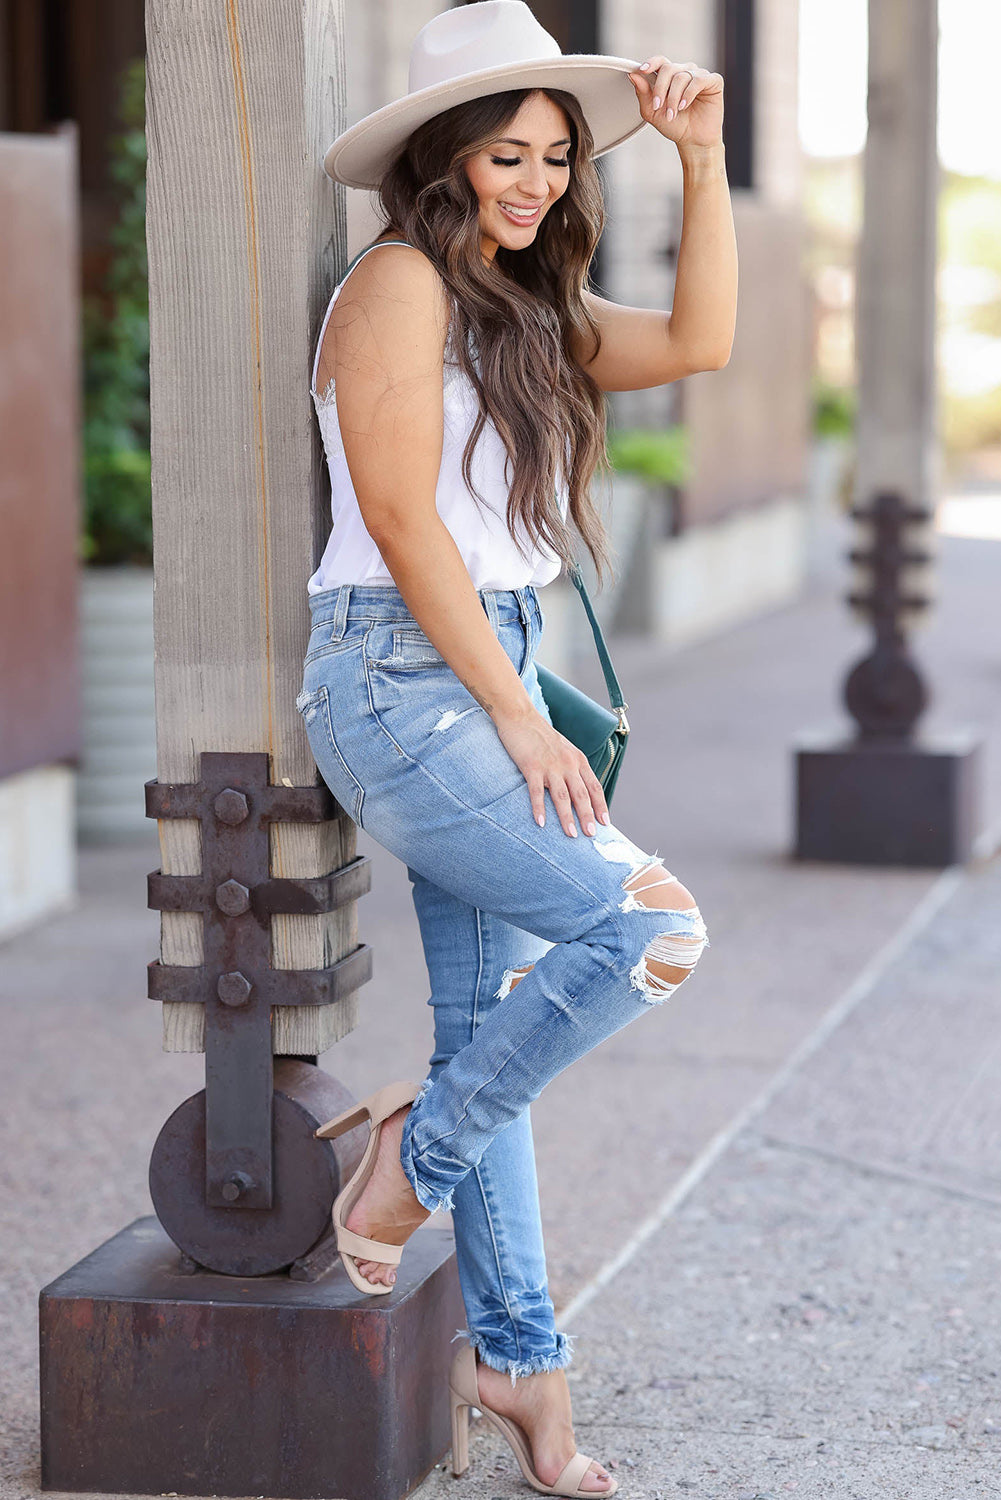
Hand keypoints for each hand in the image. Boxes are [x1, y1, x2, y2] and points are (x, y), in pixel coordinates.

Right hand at [493, 708, 609, 837]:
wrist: (520, 717)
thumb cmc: (541, 736)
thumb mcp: (564, 749)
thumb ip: (571, 767)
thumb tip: (577, 790)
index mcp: (578, 760)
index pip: (594, 786)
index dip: (601, 805)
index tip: (605, 822)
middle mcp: (568, 763)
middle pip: (581, 794)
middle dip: (587, 816)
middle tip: (591, 834)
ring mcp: (550, 765)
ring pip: (562, 796)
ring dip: (567, 817)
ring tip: (571, 834)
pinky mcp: (531, 766)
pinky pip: (537, 792)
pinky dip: (539, 808)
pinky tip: (541, 823)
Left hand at [627, 56, 723, 148]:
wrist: (693, 140)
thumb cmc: (675, 125)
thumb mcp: (653, 112)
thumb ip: (643, 94)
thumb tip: (634, 75)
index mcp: (670, 76)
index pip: (660, 61)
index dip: (651, 63)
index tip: (642, 70)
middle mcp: (684, 71)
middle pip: (668, 69)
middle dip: (660, 89)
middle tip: (658, 107)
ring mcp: (699, 75)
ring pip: (681, 77)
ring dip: (674, 98)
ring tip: (673, 114)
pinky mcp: (713, 81)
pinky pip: (698, 80)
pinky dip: (688, 94)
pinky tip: (684, 106)